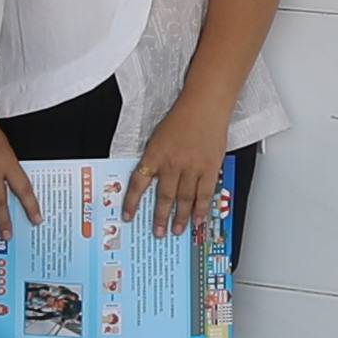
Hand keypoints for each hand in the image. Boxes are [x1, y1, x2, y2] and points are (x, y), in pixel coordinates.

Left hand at [126, 109, 231, 237]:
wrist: (205, 105)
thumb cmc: (182, 117)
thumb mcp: (158, 137)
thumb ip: (154, 158)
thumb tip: (149, 179)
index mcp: (155, 155)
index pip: (138, 183)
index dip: (132, 202)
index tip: (128, 216)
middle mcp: (172, 163)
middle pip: (164, 197)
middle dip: (160, 217)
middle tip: (158, 232)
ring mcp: (192, 167)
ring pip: (184, 199)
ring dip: (180, 218)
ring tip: (177, 230)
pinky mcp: (210, 168)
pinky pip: (204, 194)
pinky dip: (201, 209)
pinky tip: (199, 220)